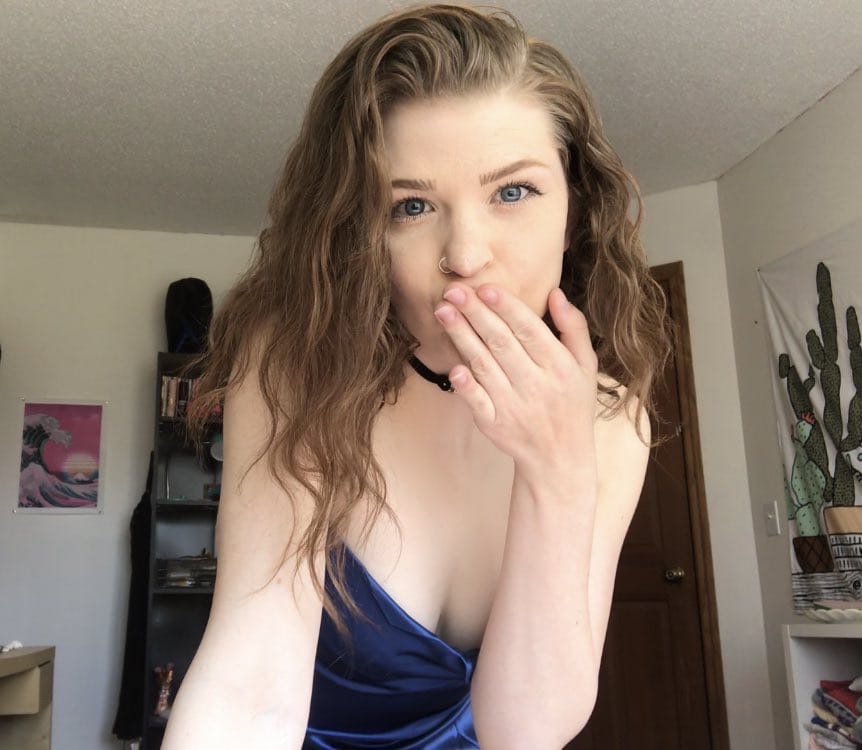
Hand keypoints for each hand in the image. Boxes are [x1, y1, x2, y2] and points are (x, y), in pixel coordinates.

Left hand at [434, 282, 598, 474]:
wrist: (559, 458)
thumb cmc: (572, 404)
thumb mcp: (585, 366)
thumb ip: (573, 327)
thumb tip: (555, 293)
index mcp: (560, 366)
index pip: (529, 330)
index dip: (506, 308)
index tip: (485, 288)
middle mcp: (536, 384)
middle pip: (501, 342)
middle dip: (476, 314)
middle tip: (453, 291)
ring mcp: (513, 406)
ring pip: (484, 365)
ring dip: (462, 337)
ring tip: (443, 313)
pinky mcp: (494, 424)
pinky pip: (478, 402)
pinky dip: (466, 386)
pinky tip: (453, 367)